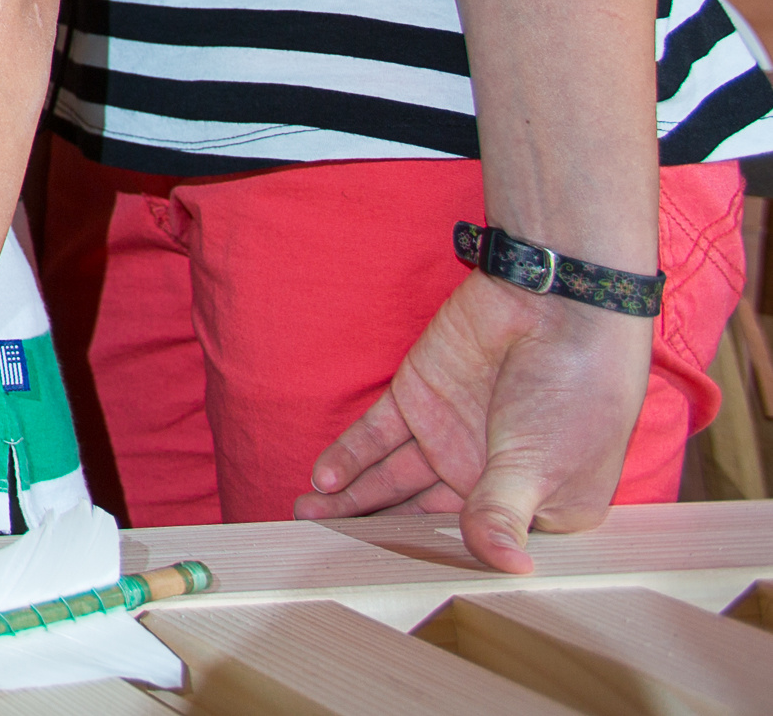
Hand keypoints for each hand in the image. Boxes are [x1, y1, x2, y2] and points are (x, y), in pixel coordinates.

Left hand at [294, 269, 650, 569]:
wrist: (557, 304)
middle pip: (420, 512)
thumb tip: (508, 566)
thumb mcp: (539, 465)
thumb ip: (502, 512)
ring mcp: (449, 435)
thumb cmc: (575, 393)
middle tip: (322, 550)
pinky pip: (376, 435)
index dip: (433, 559)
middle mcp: (486, 474)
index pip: (473, 539)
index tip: (385, 579)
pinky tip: (323, 480)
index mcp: (534, 503)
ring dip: (350, 498)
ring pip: (389, 477)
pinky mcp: (418, 398)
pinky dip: (349, 455)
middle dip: (374, 532)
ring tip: (308, 519)